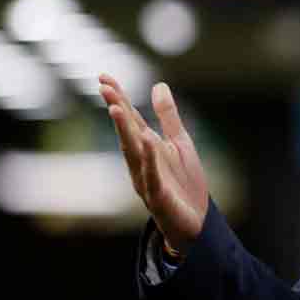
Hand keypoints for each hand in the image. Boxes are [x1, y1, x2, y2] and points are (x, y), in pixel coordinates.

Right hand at [99, 74, 207, 250]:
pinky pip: (151, 176)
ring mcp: (146, 179)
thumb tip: (158, 85)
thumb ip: (168, 116)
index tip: (103, 77)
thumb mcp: (180, 143)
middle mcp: (140, 162)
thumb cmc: (184, 183)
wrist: (196, 222)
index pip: (129, 119)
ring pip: (132, 153)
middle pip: (126, 132)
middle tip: (103, 87)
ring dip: (124, 131)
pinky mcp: (158, 197)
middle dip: (116, 110)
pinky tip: (146, 141)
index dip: (118, 98)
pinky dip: (148, 159)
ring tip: (116, 108)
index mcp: (146, 147)